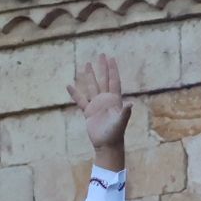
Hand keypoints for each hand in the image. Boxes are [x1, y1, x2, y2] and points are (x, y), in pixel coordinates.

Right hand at [69, 54, 130, 168]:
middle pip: (103, 80)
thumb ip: (125, 113)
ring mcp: (97, 105)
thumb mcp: (121, 122)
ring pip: (92, 87)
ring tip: (86, 64)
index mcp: (114, 100)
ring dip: (89, 76)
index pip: (114, 81)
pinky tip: (69, 85)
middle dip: (102, 67)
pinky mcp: (88, 112)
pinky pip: (80, 100)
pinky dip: (75, 93)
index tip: (111, 58)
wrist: (107, 145)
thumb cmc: (115, 134)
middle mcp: (105, 100)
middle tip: (101, 55)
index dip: (113, 70)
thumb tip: (131, 104)